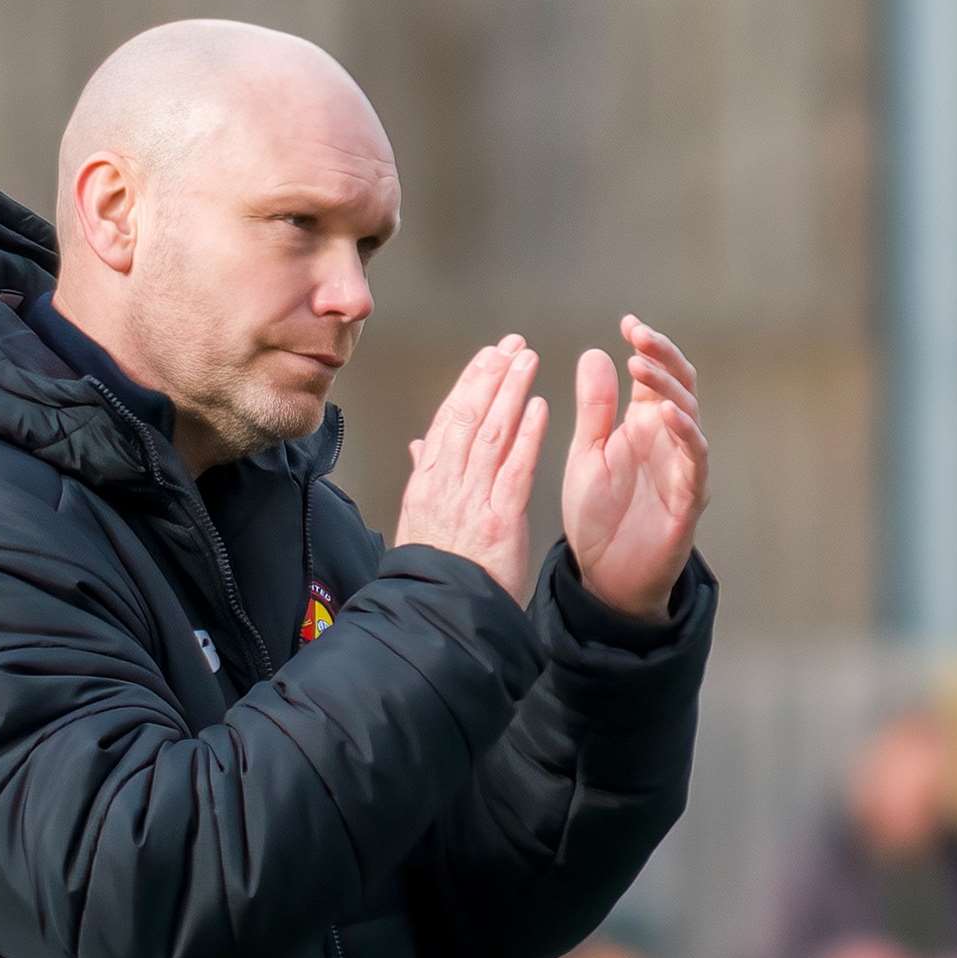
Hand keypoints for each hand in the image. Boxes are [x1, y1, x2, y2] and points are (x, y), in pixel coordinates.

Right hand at [395, 334, 548, 601]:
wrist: (437, 612)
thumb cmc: (432, 572)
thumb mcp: (417, 520)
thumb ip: (424, 477)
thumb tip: (420, 445)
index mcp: (427, 482)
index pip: (448, 420)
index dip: (468, 384)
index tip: (486, 357)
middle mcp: (447, 483)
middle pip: (469, 417)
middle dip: (491, 376)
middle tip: (511, 345)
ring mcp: (472, 499)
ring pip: (491, 433)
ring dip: (510, 392)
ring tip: (527, 360)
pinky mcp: (500, 518)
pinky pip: (514, 468)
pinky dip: (526, 435)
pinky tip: (538, 406)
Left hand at [562, 315, 708, 621]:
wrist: (604, 575)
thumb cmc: (598, 513)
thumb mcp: (587, 452)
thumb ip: (594, 407)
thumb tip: (595, 353)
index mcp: (643, 426)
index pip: (654, 376)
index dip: (647, 347)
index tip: (628, 323)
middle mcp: (668, 440)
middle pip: (678, 386)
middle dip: (662, 357)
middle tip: (638, 335)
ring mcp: (682, 467)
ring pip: (690, 416)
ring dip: (668, 388)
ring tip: (641, 365)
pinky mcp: (688, 498)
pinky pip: (694, 461)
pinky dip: (685, 434)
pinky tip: (667, 414)